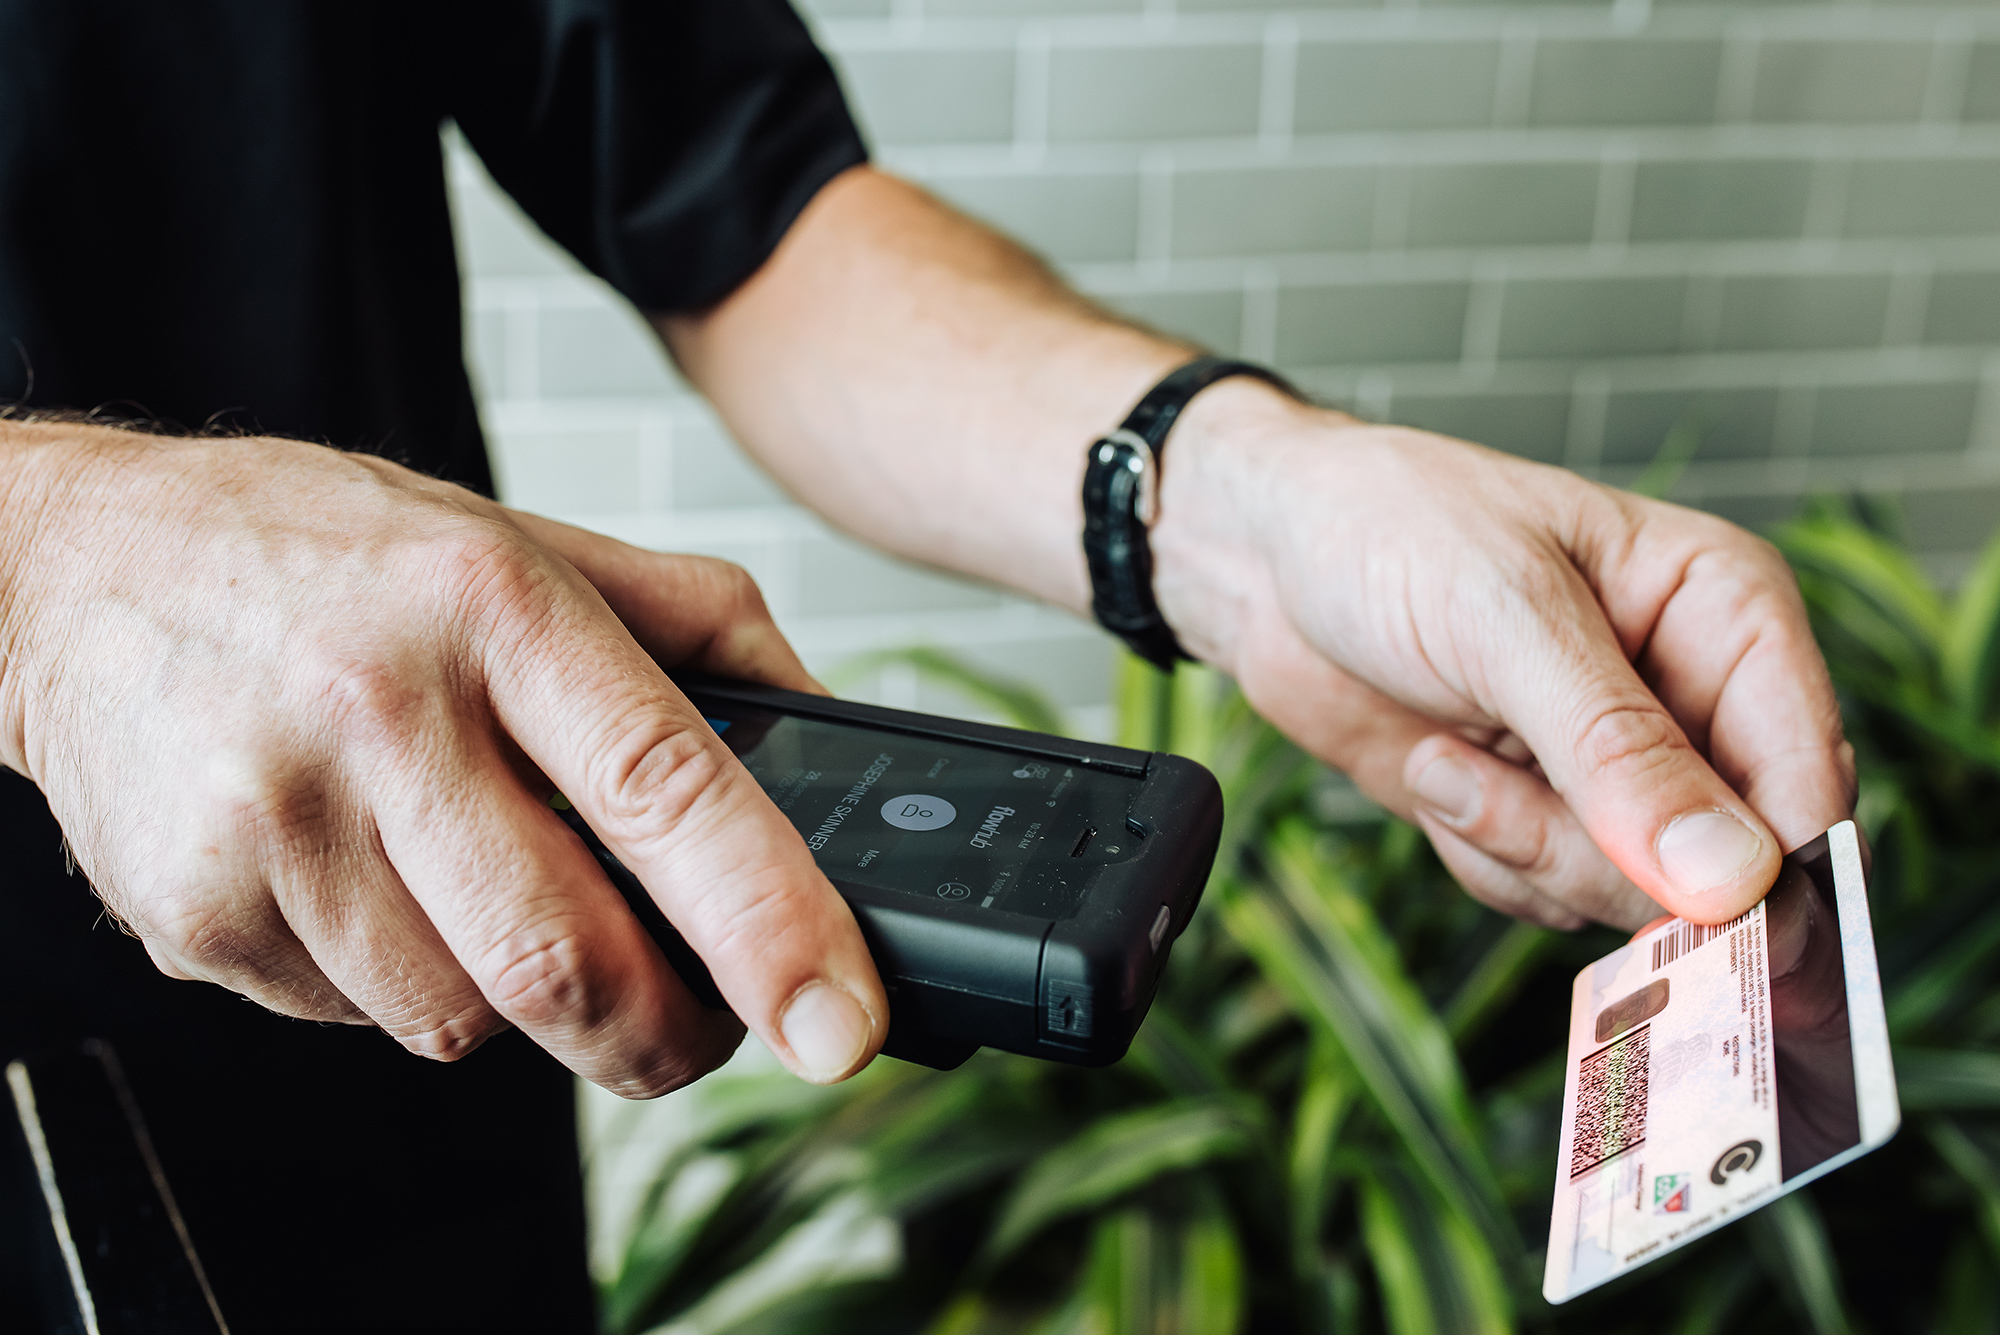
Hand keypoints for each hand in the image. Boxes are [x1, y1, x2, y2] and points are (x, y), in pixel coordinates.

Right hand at [0, 421, 885, 1092]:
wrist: (77, 570)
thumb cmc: (326, 556)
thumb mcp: (525, 538)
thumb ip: (696, 621)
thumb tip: (821, 728)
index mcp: (497, 607)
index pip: (666, 787)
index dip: (770, 924)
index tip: (837, 1020)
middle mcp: (381, 710)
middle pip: (569, 961)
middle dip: (666, 1034)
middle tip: (696, 1023)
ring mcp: (274, 821)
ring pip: (467, 1017)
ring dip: (515, 996)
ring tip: (471, 880)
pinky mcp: (194, 910)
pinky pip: (360, 1020)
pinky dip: (401, 985)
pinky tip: (368, 883)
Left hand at [1152, 382, 1853, 930]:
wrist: (1263, 557)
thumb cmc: (1387, 530)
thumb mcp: (1505, 621)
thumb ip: (1616, 751)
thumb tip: (1731, 876)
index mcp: (1726, 614)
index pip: (1808, 775)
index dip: (1768, 866)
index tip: (1700, 915)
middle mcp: (1692, 698)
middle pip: (1727, 865)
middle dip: (1603, 854)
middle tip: (1504, 779)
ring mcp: (1615, 769)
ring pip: (1632, 898)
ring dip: (1525, 850)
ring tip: (1448, 755)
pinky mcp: (1543, 815)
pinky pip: (1549, 899)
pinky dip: (1482, 857)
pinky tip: (1435, 773)